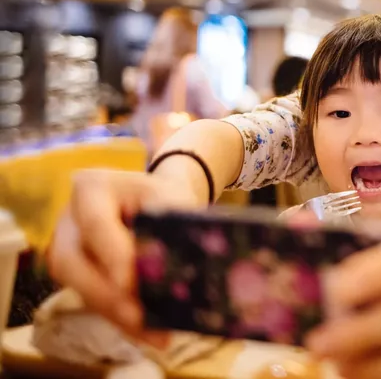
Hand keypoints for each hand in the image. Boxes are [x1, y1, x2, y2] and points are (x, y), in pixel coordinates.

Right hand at [46, 168, 202, 334]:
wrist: (154, 199)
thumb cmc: (164, 196)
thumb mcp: (172, 198)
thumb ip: (168, 227)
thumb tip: (170, 269)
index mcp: (91, 189)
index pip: (96, 224)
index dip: (111, 255)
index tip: (128, 283)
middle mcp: (69, 219)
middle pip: (71, 261)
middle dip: (104, 294)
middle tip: (139, 317)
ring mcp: (67, 248)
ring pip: (79, 287)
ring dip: (115, 314)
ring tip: (154, 333)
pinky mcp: (78, 275)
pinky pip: (93, 300)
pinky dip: (121, 320)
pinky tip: (149, 334)